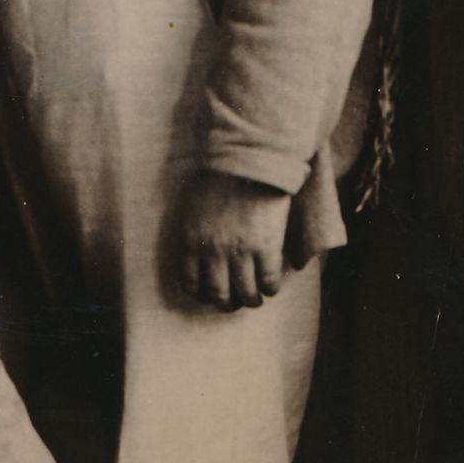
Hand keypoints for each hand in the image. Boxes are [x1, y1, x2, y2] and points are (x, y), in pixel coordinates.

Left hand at [177, 169, 292, 310]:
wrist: (249, 159)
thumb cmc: (221, 176)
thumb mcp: (194, 206)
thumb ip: (195, 231)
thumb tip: (200, 251)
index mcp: (191, 240)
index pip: (191, 283)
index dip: (202, 294)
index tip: (211, 294)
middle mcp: (213, 250)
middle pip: (219, 295)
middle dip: (228, 303)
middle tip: (236, 301)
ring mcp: (240, 250)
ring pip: (246, 294)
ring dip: (252, 300)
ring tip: (257, 297)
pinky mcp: (266, 247)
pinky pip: (268, 281)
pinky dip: (271, 288)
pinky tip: (272, 284)